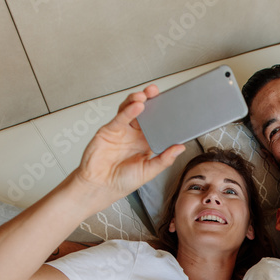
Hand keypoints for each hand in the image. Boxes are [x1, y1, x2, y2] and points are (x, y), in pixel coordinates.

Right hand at [72, 85, 185, 205]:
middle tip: (158, 93)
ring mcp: (122, 131)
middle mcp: (134, 135)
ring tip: (145, 96)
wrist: (99, 186)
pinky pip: (120, 117)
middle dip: (151, 101)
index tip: (172, 106)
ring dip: (138, 101)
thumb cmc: (122, 181)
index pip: (158, 125)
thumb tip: (180, 148)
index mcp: (146, 144)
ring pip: (131, 110)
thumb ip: (164, 159)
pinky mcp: (109, 130)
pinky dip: (128, 110)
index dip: (164, 115)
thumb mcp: (149, 172)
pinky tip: (136, 106)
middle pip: (144, 113)